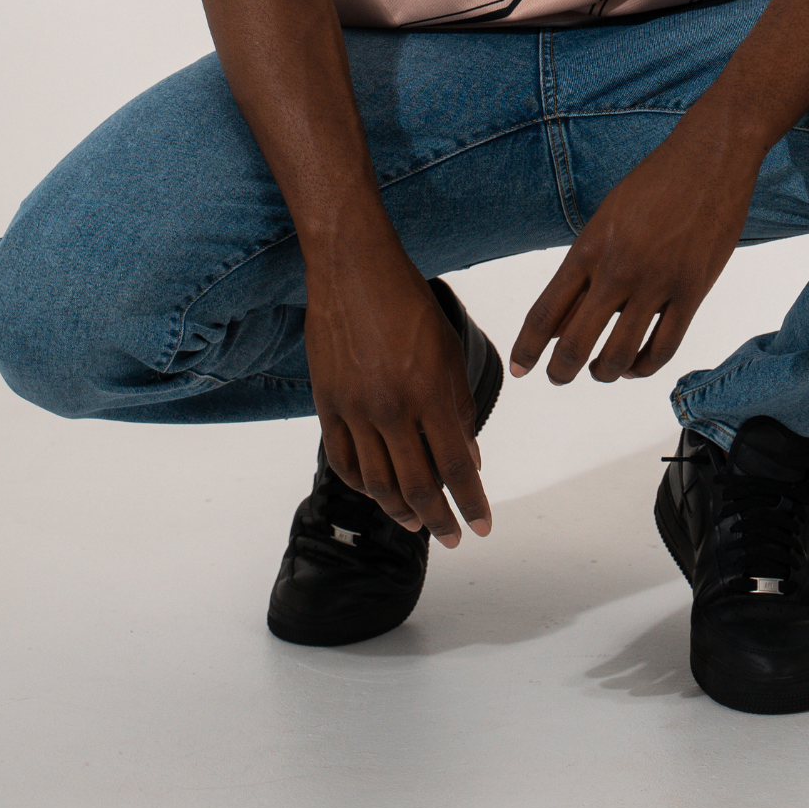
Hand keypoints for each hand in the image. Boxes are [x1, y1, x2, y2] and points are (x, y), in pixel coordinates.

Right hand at [302, 232, 490, 545]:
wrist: (353, 270)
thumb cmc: (408, 303)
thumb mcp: (448, 351)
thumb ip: (458, 408)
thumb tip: (469, 458)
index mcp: (430, 393)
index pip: (455, 467)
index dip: (470, 502)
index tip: (481, 526)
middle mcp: (392, 409)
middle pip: (418, 485)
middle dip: (440, 518)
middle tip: (453, 537)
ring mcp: (355, 410)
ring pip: (378, 482)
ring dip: (401, 510)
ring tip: (418, 524)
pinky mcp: (327, 405)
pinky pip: (344, 461)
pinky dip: (363, 485)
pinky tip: (378, 493)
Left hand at [510, 115, 757, 385]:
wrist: (709, 156)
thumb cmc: (656, 182)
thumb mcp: (607, 217)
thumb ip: (587, 267)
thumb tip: (566, 319)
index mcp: (589, 247)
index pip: (546, 312)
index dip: (527, 348)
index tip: (520, 368)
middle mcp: (618, 268)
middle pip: (575, 344)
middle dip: (560, 372)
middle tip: (558, 377)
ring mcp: (657, 281)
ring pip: (620, 356)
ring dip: (604, 373)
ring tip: (602, 371)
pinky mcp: (692, 290)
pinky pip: (663, 348)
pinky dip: (645, 367)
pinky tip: (638, 365)